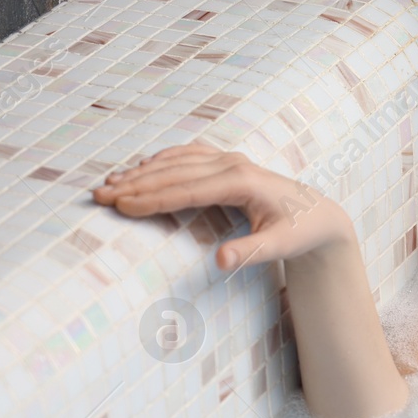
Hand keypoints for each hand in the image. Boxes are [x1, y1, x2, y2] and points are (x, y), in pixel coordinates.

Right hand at [92, 142, 351, 269]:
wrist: (318, 215)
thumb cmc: (298, 232)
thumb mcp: (279, 246)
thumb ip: (250, 252)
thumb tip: (220, 262)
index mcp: (241, 182)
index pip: (186, 190)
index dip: (151, 198)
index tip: (120, 205)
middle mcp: (234, 164)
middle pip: (175, 172)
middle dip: (136, 183)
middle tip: (99, 195)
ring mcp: (231, 160)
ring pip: (178, 161)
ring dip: (142, 171)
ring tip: (110, 183)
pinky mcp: (229, 162)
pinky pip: (188, 156)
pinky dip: (162, 161)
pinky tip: (141, 168)